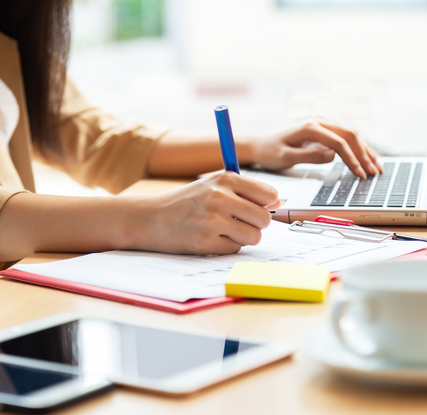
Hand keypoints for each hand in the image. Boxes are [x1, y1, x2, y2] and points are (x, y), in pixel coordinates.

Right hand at [131, 171, 280, 254]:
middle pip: (264, 218)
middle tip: (237, 223)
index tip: (255, 209)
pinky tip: (210, 238)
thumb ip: (245, 191)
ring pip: (254, 236)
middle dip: (255, 225)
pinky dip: (226, 247)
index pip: (269, 194)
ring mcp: (212, 220)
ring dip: (243, 238)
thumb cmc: (185, 203)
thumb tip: (277, 202)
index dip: (265, 205)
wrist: (150, 218)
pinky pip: (235, 249)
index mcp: (225, 178)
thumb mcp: (213, 186)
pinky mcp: (205, 242)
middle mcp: (219, 196)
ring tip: (224, 231)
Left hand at [241, 118, 382, 178]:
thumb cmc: (269, 152)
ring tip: (377, 167)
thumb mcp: (285, 157)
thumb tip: (333, 155)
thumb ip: (308, 156)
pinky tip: (366, 159)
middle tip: (374, 172)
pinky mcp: (322, 133)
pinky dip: (357, 150)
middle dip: (364, 154)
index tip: (360, 173)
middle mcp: (318, 123)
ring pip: (351, 135)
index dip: (352, 158)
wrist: (259, 145)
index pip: (339, 141)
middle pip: (350, 135)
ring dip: (365, 151)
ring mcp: (322, 126)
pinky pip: (345, 139)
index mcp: (310, 127)